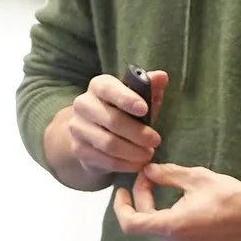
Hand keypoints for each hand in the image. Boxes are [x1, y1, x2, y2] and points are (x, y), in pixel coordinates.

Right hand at [49, 69, 165, 182]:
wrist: (93, 132)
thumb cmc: (122, 111)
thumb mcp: (137, 98)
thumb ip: (149, 87)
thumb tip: (162, 76)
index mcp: (98, 86)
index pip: (109, 88)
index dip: (126, 99)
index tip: (144, 109)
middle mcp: (83, 104)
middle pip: (112, 120)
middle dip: (138, 133)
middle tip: (156, 141)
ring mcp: (78, 128)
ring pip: (108, 143)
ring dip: (133, 151)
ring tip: (148, 154)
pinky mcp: (78, 149)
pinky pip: (104, 160)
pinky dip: (125, 164)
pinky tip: (137, 164)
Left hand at [113, 162, 240, 240]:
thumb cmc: (230, 194)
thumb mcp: (196, 178)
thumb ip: (166, 175)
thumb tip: (148, 171)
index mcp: (173, 227)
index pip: (131, 224)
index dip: (121, 208)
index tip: (123, 192)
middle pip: (149, 224)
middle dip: (147, 201)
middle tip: (155, 178)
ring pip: (164, 235)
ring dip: (165, 215)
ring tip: (181, 198)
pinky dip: (179, 230)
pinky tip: (195, 216)